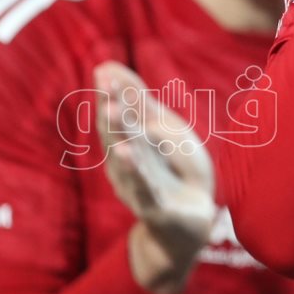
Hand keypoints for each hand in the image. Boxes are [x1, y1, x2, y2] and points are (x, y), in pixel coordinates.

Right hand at [93, 62, 215, 293]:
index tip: (104, 68)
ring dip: (120, 134)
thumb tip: (109, 67)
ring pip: (129, 157)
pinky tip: (127, 155)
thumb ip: (142, 103)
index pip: (120, 115)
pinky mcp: (157, 207)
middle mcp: (129, 165)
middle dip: (113, 107)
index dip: (114, 92)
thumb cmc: (176, 172)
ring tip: (111, 110)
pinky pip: (145, 187)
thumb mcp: (166, 132)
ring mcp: (141, 186)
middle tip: (104, 82)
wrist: (189, 225)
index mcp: (131, 144)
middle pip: (119, 133)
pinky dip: (136, 171)